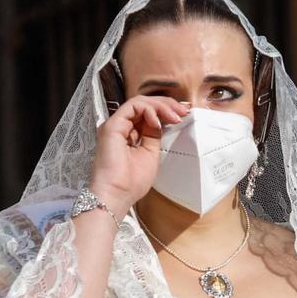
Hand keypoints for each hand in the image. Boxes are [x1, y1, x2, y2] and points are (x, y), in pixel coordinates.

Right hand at [91, 95, 188, 215]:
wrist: (117, 194)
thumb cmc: (132, 182)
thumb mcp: (151, 153)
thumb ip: (154, 135)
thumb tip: (162, 121)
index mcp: (129, 133)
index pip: (148, 113)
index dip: (167, 110)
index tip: (184, 113)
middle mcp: (122, 126)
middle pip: (145, 105)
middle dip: (167, 105)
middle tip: (184, 110)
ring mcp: (116, 125)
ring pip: (140, 102)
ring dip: (161, 106)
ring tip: (175, 116)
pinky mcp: (112, 125)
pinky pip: (132, 107)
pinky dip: (149, 110)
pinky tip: (158, 121)